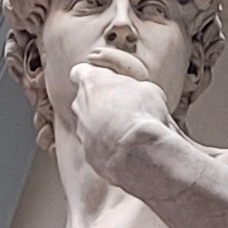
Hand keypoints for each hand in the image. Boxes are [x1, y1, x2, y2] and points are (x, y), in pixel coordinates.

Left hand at [67, 49, 173, 181]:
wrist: (139, 151)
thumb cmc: (143, 112)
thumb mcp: (148, 89)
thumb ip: (134, 88)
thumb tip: (139, 96)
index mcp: (91, 82)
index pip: (79, 72)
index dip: (92, 77)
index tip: (103, 81)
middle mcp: (80, 106)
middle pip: (84, 101)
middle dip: (100, 103)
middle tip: (123, 109)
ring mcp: (82, 132)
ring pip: (89, 127)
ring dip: (104, 128)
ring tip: (129, 133)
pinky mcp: (89, 155)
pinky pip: (97, 149)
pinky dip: (109, 149)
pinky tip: (128, 151)